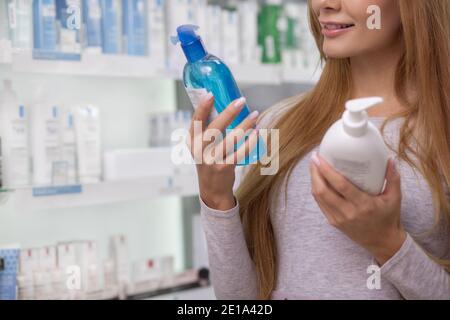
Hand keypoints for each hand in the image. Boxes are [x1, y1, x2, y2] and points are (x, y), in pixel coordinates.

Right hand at [187, 93, 259, 210]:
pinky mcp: (224, 168)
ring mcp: (211, 160)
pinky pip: (239, 153)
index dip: (202, 107)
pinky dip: (249, 142)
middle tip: (241, 100)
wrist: (211, 189)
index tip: (211, 93)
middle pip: (214, 128)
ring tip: (255, 114)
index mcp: (192, 141)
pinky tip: (257, 133)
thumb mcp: (202, 145)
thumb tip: (225, 105)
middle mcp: (200, 150)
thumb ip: (209, 129)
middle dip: (229, 113)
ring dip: (244, 125)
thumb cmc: (209, 160)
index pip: (196, 121)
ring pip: (230, 139)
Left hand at [310, 152, 406, 264]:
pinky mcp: (334, 223)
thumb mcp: (395, 198)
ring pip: (319, 197)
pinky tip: (317, 180)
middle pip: (323, 191)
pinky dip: (317, 191)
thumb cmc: (389, 218)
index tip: (320, 158)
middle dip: (315, 173)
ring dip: (314, 180)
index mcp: (364, 205)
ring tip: (314, 166)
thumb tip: (391, 158)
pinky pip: (320, 204)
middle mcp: (348, 213)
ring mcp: (339, 219)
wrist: (383, 242)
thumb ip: (393, 178)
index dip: (327, 171)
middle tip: (314, 158)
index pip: (340, 185)